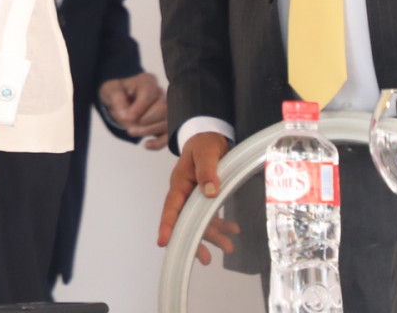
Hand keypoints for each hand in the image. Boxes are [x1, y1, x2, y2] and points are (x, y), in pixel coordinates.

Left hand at [99, 72, 169, 148]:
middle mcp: (161, 94)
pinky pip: (169, 135)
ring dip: (147, 131)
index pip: (150, 95)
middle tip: (128, 126)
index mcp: (148, 82)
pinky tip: (147, 144)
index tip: (124, 117)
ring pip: (167, 122)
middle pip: (162, 109)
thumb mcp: (111, 90)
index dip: (137, 109)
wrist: (120, 99)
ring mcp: (167, 109)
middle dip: (143, 122)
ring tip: (131, 130)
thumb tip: (126, 116)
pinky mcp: (166, 124)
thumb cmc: (117, 92)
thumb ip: (117, 99)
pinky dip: (159, 143)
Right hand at [158, 131, 240, 264]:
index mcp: (179, 183)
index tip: (163, 242)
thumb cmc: (204, 143)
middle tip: (204, 258)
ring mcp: (195, 197)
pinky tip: (234, 231)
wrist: (210, 137)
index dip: (167, 224)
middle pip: (186, 220)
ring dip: (214, 235)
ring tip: (229, 248)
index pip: (171, 206)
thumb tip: (210, 192)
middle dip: (195, 239)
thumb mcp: (206, 152)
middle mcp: (185, 193)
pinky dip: (222, 225)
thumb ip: (207, 170)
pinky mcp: (207, 198)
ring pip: (201, 221)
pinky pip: (212, 216)